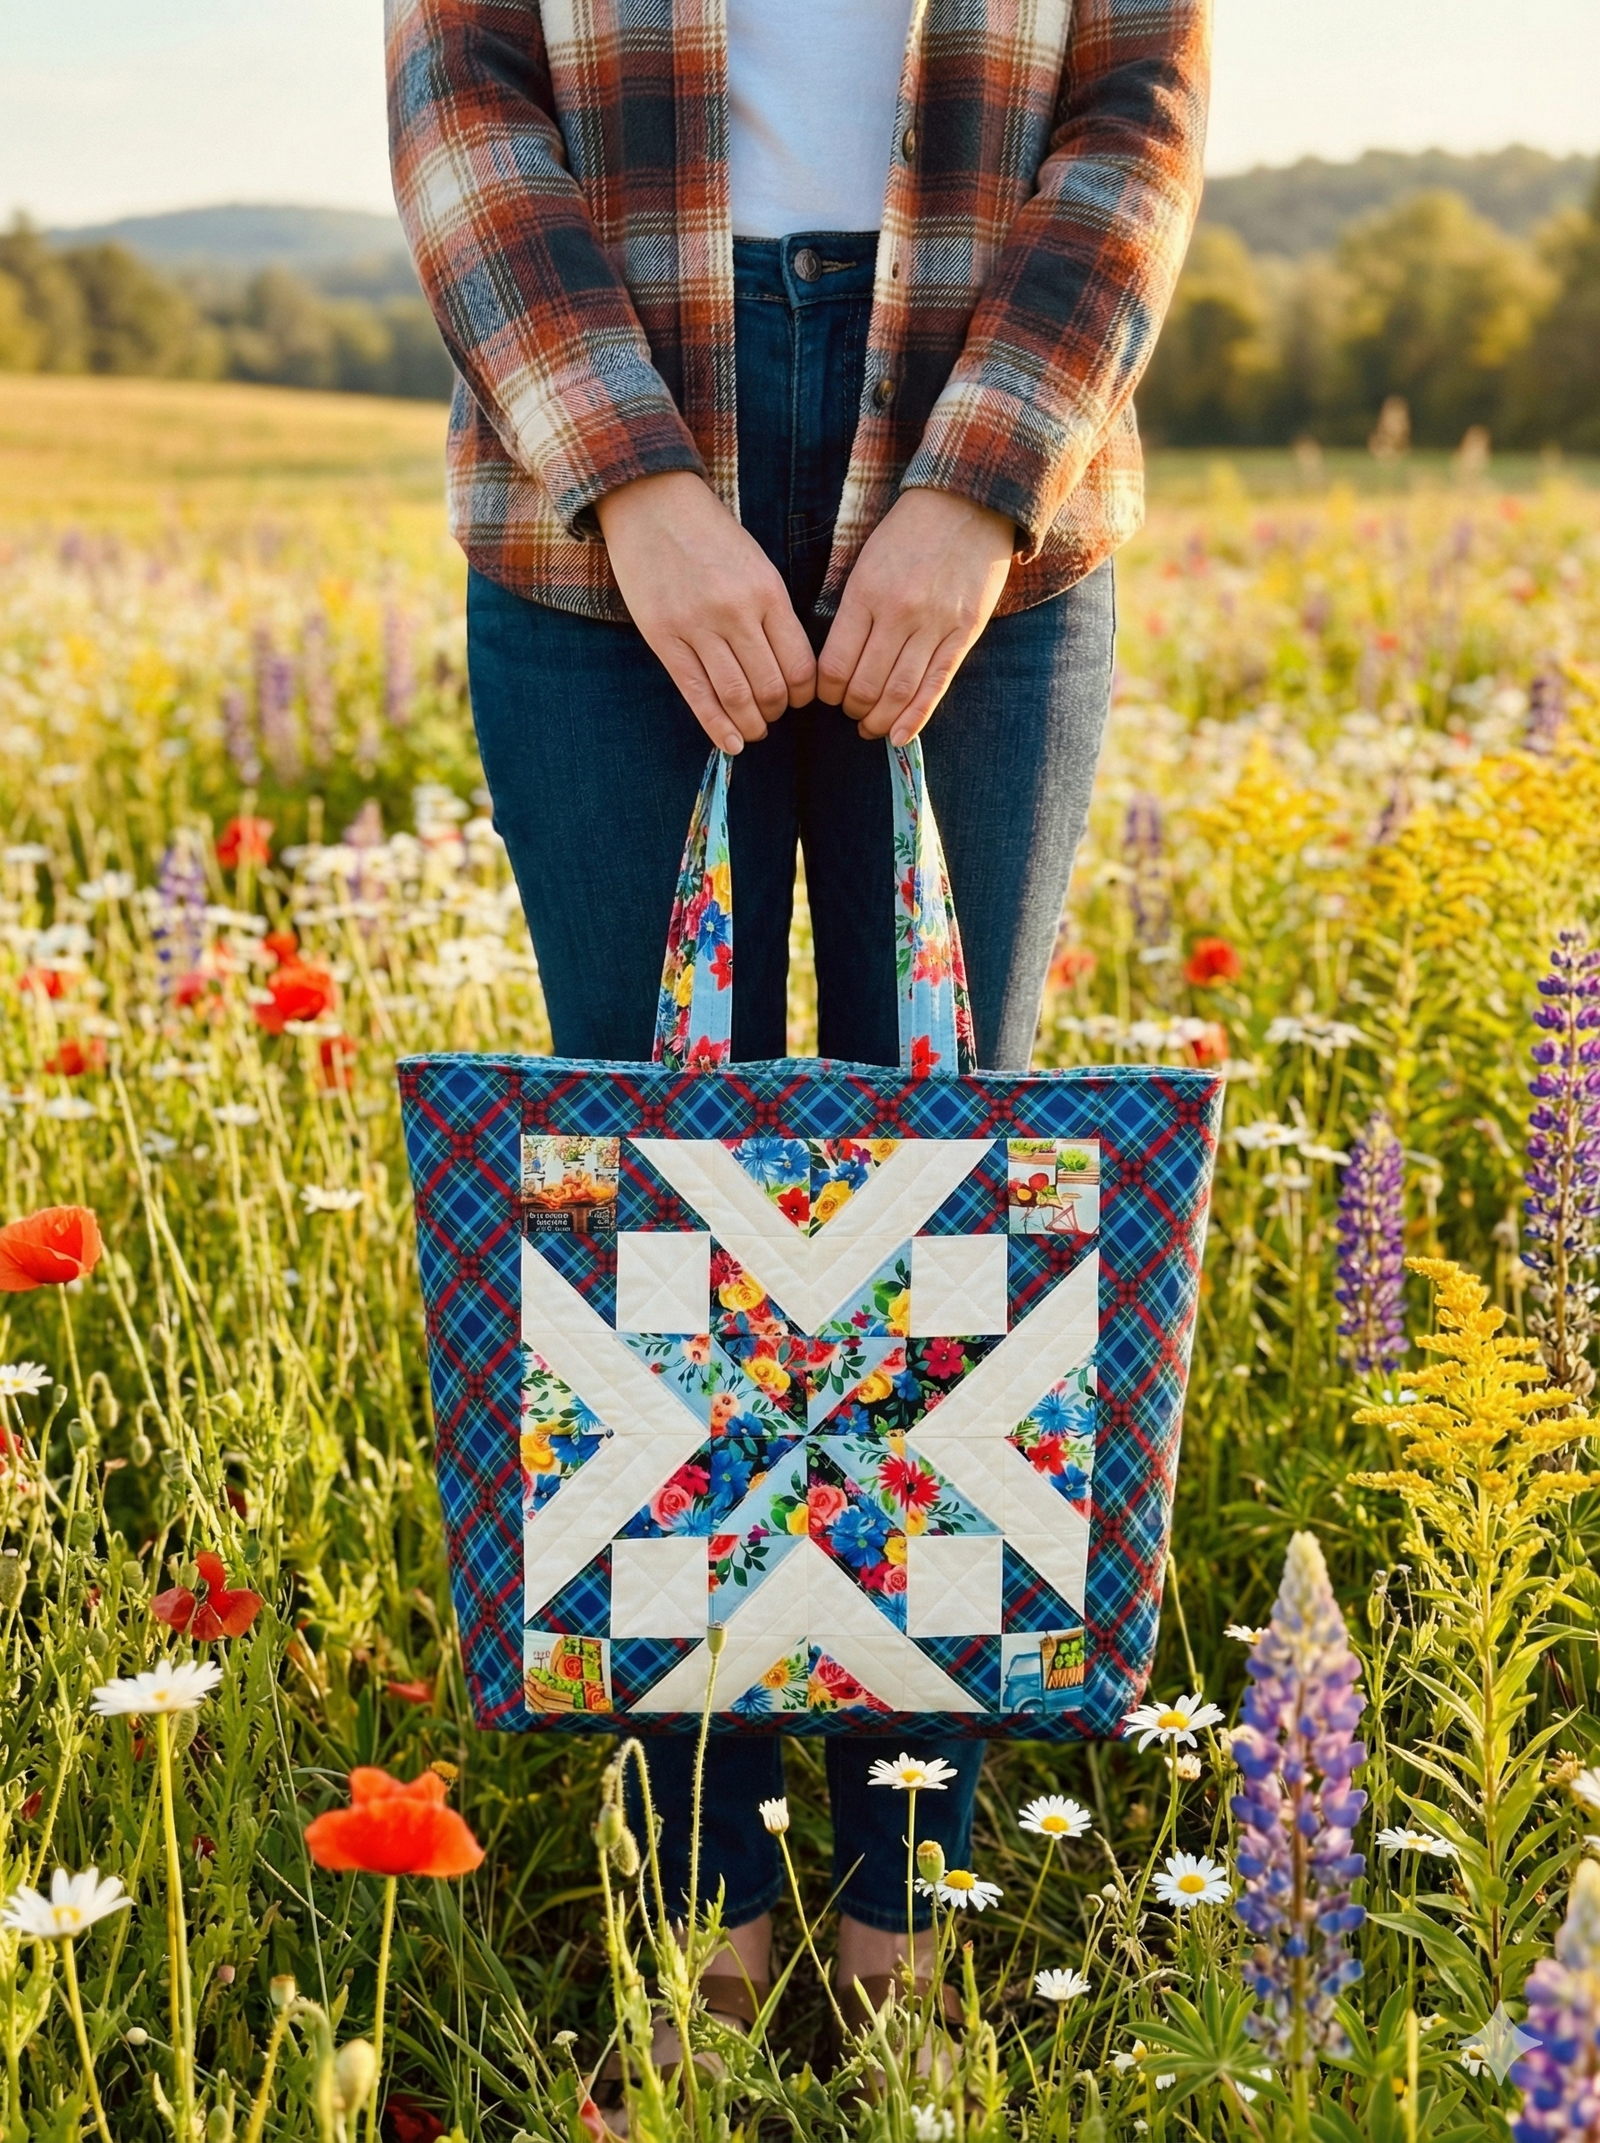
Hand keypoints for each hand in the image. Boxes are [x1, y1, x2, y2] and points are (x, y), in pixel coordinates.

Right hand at [596, 471, 815, 751]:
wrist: (652, 503)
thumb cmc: (709, 534)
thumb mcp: (756, 563)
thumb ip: (773, 611)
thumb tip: (788, 665)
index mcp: (767, 592)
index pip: (800, 663)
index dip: (805, 693)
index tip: (801, 699)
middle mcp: (736, 612)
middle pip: (770, 686)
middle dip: (777, 711)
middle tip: (774, 715)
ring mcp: (697, 627)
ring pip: (735, 695)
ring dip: (751, 723)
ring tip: (754, 731)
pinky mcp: (664, 637)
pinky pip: (696, 693)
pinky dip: (716, 725)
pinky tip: (731, 743)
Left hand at [816, 488, 1013, 742]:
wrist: (967, 505)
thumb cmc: (908, 534)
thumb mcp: (866, 563)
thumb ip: (854, 611)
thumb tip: (837, 664)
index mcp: (866, 594)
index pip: (836, 663)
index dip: (827, 691)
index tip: (827, 696)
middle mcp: (898, 614)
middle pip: (866, 684)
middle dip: (852, 709)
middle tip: (850, 714)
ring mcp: (934, 625)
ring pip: (900, 691)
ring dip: (880, 719)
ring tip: (871, 728)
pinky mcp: (964, 633)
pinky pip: (936, 685)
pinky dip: (916, 716)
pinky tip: (900, 736)